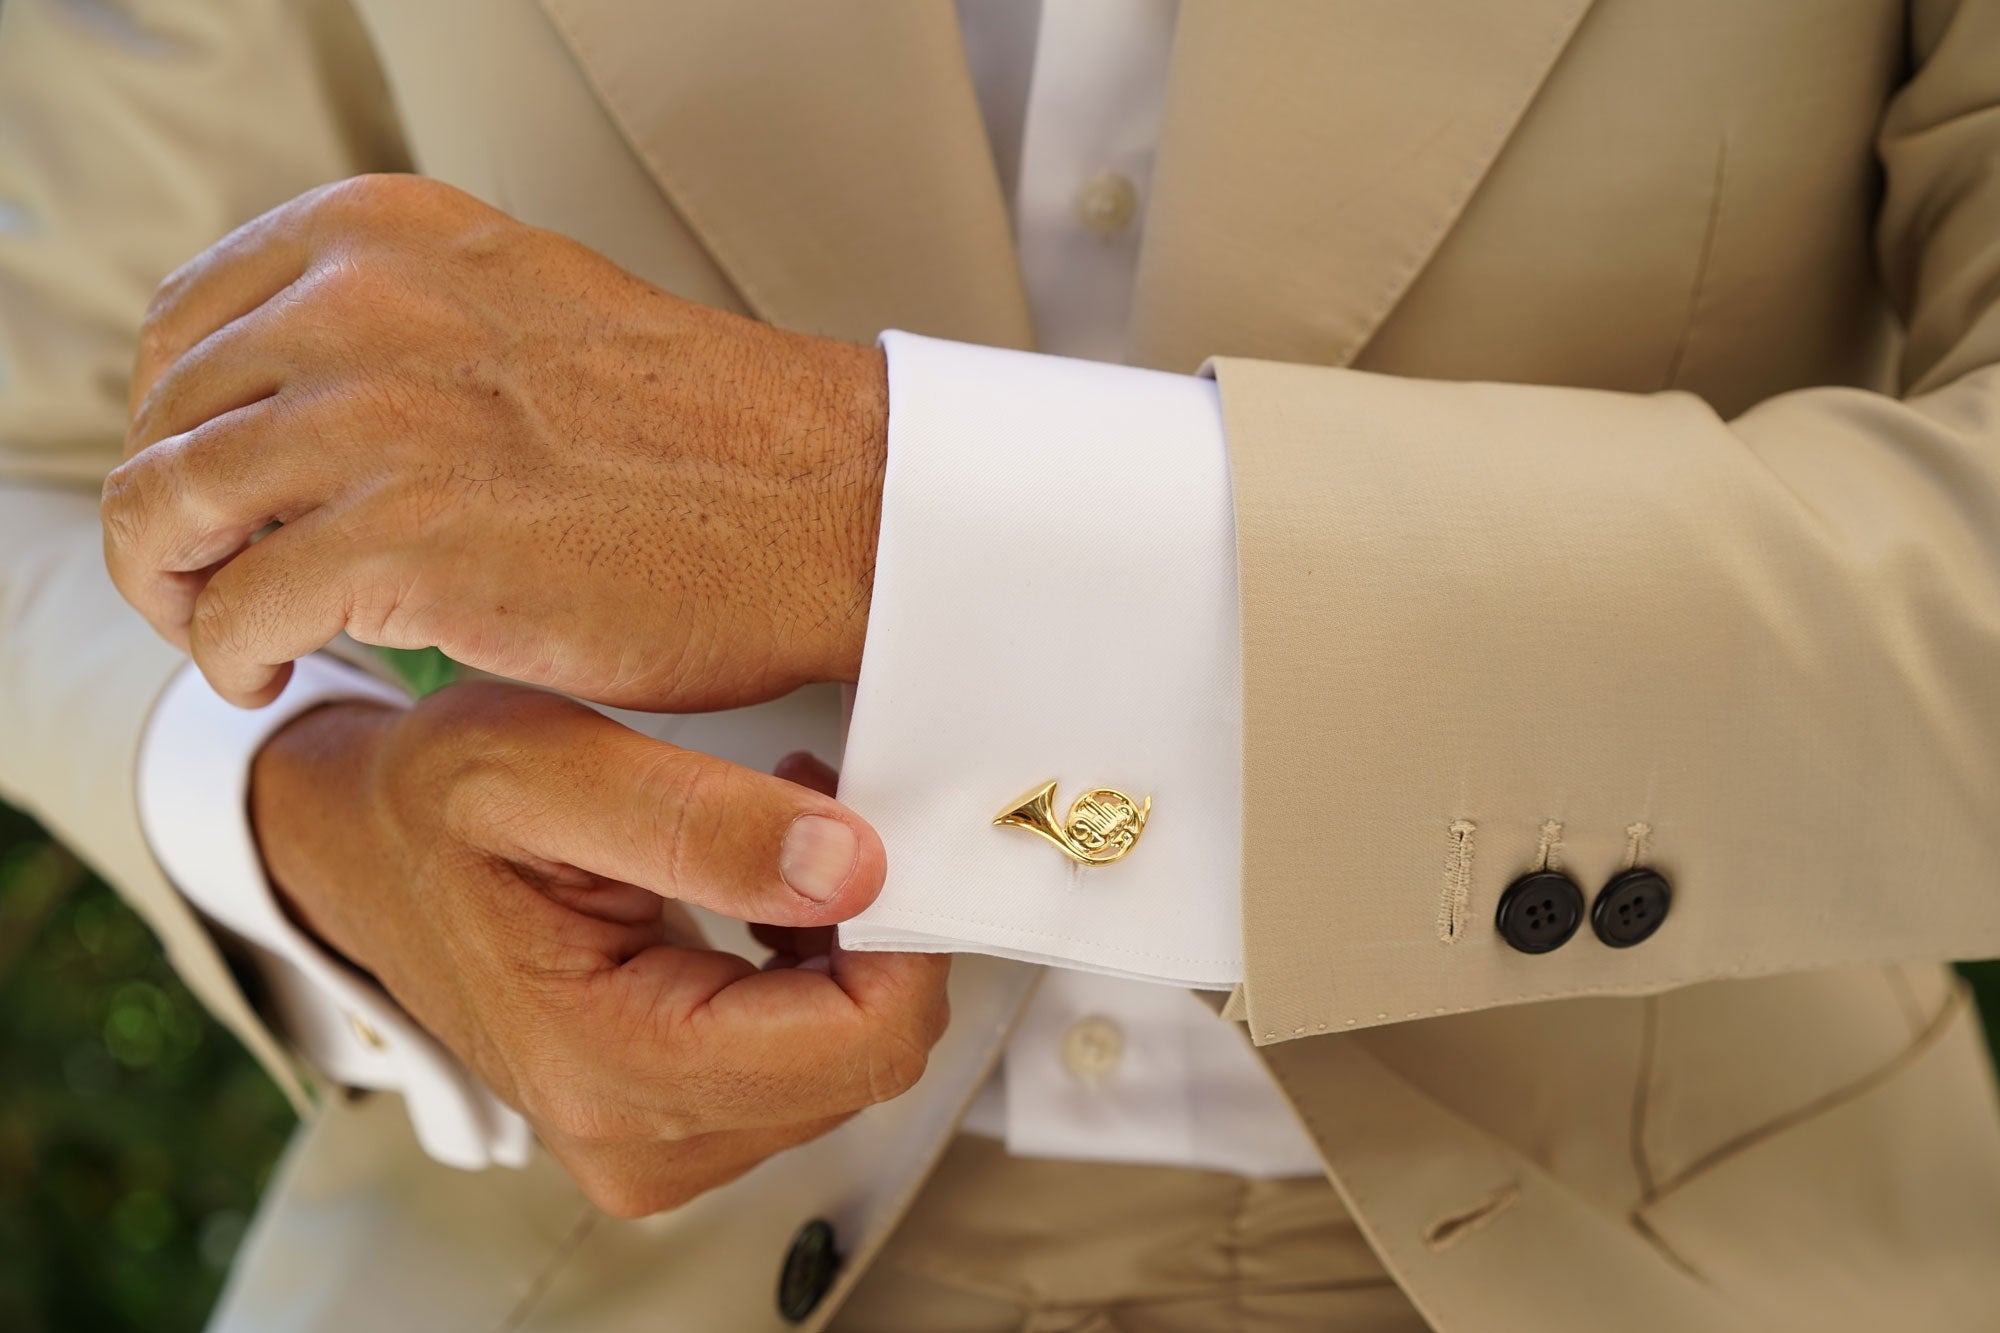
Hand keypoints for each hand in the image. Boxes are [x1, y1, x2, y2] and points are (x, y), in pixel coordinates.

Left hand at [104, 173, 887, 709]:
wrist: (827, 504)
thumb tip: (315, 404)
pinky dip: (231, 660)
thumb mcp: (527, 311)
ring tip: (231, 638)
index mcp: (390, 235)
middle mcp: (364, 305)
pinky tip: (274, 676)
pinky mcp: (400, 543)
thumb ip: (408, 329)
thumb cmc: (708, 437)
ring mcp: (377, 421)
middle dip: (173, 518)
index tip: (220, 491)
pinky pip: (233, 614)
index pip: (188, 323)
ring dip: (179, 592)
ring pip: (168, 514)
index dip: (181, 423)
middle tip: (215, 581)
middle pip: (166, 421)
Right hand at [252, 680, 946, 1216]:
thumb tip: (853, 870)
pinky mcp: (671, 1129)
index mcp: (611, 1067)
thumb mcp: (541, 766)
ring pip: (849, 1064)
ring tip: (779, 850)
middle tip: (818, 820)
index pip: (860, 1044)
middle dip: (876, 934)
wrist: (360, 854)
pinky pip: (807, 1065)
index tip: (874, 833)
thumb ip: (699, 820)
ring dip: (844, 950)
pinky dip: (814, 976)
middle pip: (868, 1062)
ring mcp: (655, 1149)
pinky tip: (768, 900)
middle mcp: (638, 1143)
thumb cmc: (429, 806)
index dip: (904, 934)